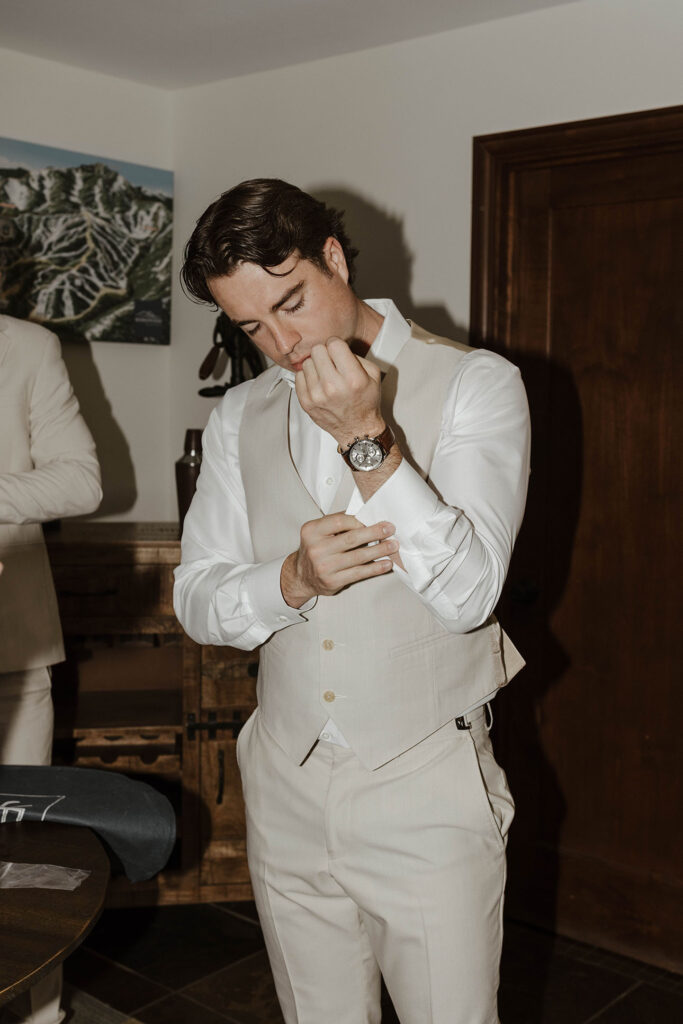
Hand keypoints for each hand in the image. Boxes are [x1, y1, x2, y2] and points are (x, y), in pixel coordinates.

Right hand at [281, 513, 397, 607]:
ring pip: (358, 556)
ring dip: (379, 550)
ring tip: (393, 545)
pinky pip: (359, 573)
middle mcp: (316, 549)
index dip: (359, 520)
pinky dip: (375, 568)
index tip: (374, 520)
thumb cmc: (316, 549)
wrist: (302, 576)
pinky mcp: (333, 581)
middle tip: (390, 529)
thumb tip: (366, 515)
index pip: (339, 521)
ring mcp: (324, 567)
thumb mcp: (318, 531)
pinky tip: (386, 563)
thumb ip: (338, 522)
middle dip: (375, 533)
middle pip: (351, 539)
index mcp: (312, 531)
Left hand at [295, 338, 383, 444]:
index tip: (338, 353)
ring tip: (326, 377)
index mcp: (353, 378)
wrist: (357, 430)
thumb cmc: (365, 402)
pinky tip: (318, 385)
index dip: (337, 346)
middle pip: (317, 350)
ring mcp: (316, 395)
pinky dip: (308, 378)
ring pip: (307, 362)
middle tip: (331, 364)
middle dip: (325, 354)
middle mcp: (333, 387)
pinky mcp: (305, 402)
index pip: (334, 344)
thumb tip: (335, 346)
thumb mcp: (373, 375)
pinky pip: (299, 376)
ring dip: (316, 367)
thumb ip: (356, 356)